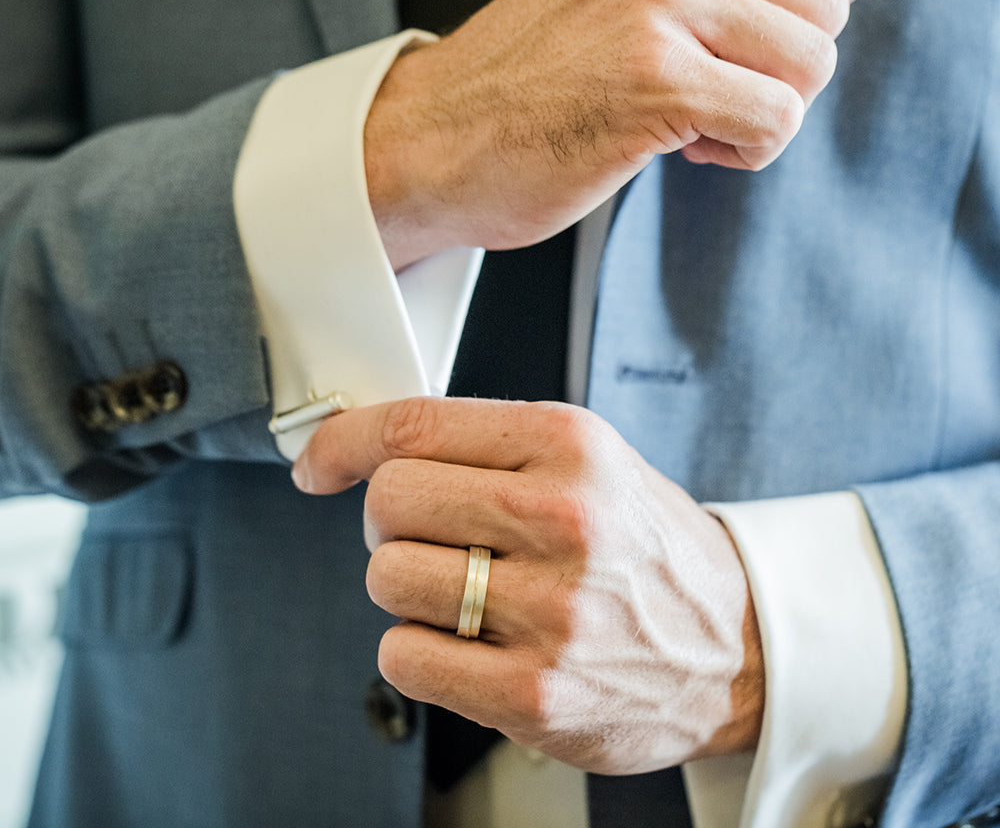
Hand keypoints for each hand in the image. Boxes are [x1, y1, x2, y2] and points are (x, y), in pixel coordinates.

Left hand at [293, 397, 764, 773]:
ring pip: (387, 578)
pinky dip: (416, 649)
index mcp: (570, 445)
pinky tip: (468, 644)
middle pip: (389, 500)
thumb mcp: (586, 461)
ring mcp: (553, 612)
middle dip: (388, 519)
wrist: (731, 643)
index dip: (344, 440)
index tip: (318, 461)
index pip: (416, 425)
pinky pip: (403, 657)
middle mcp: (565, 520)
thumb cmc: (642, 544)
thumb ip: (486, 444)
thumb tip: (366, 445)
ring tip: (465, 594)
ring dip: (407, 587)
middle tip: (429, 534)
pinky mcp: (536, 694)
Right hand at [365, 0, 888, 268]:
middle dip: (776, 72)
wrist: (437, 139)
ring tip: (685, 118)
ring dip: (760, 113)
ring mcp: (659, 0)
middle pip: (826, 9)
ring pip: (811, 65)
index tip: (713, 50)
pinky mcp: (657, 79)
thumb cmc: (531, 77)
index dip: (782, 23)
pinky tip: (681, 147)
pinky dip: (743, 151)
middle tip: (699, 92)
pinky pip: (777, 121)